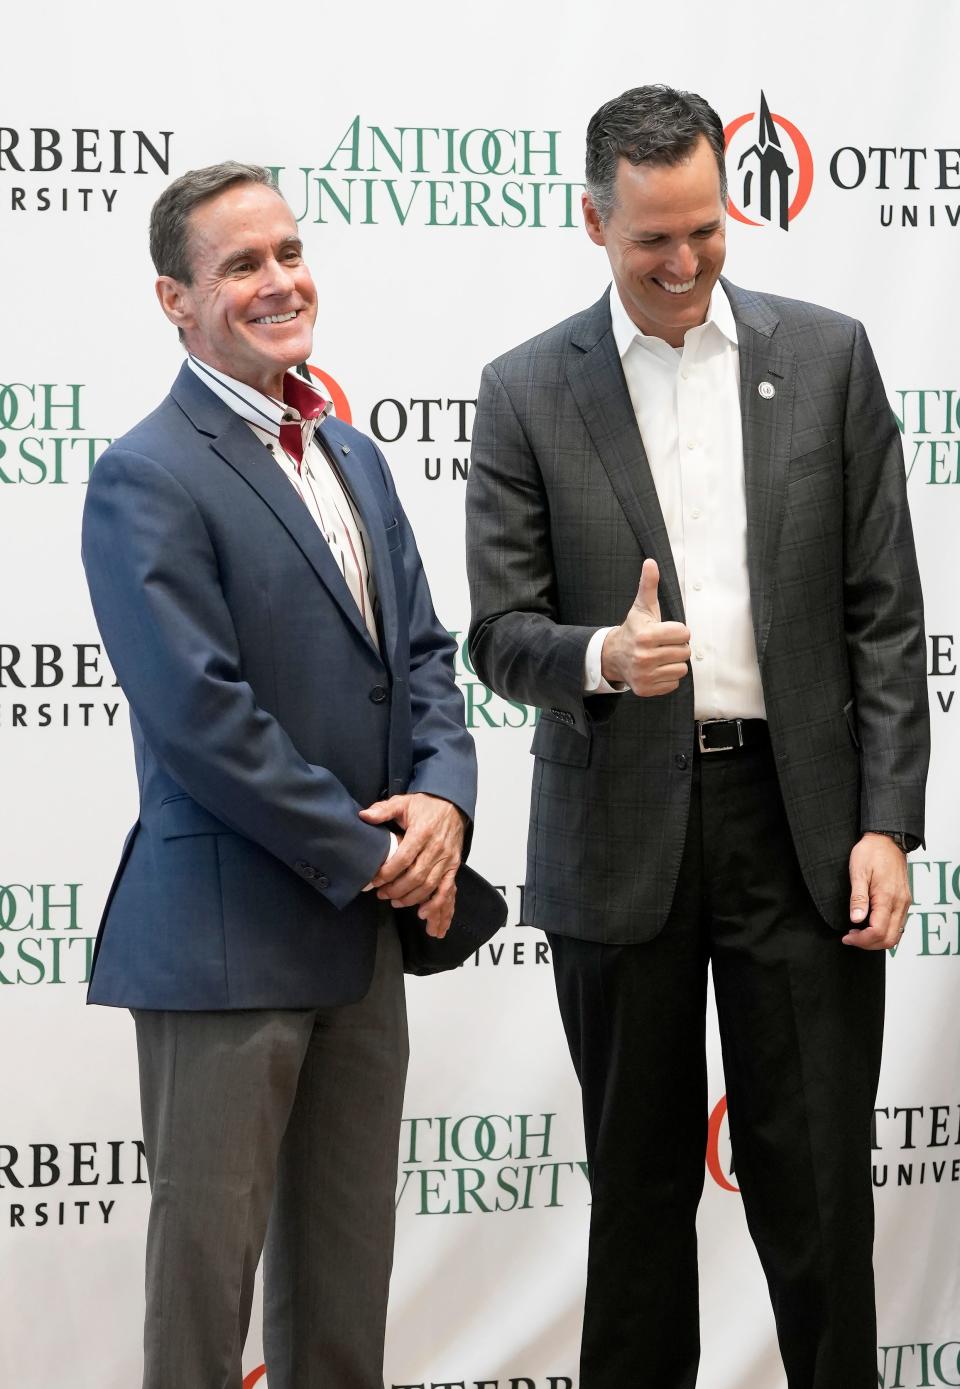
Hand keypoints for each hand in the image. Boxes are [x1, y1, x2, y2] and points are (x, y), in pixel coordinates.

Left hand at [359, 792, 465, 935]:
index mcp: (422, 832)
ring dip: (411, 898)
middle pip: (416, 876)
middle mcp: (437, 847)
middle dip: (397, 889)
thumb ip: (383, 810)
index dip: (388, 872)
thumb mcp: (403, 803)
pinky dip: (435, 903)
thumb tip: (363, 816)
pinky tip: (422, 912)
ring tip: (395, 901)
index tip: (375, 880)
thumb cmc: (426, 806)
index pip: (404, 858)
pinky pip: (446, 889)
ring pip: (429, 885)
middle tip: (382, 894)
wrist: (453, 805)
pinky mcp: (453, 866)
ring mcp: (447, 859)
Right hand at [601, 559, 690, 696]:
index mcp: (646, 635)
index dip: (678, 631)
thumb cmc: (633, 629)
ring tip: (660, 656)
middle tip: (662, 644)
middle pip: (685, 652)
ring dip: (674, 662)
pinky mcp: (646, 689)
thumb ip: (648, 585)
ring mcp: (645, 675)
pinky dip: (668, 677)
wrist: (613, 656)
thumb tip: (650, 562)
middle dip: (676, 647)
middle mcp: (644, 656)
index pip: (684, 633)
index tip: (665, 631)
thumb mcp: (641, 607)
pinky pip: (674, 684)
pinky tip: (656, 669)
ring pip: (681, 669)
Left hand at [842, 833, 911, 949]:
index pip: (878, 931)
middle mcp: (900, 903)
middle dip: (868, 944)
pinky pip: (898, 925)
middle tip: (850, 938)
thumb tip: (856, 920)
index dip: (861, 940)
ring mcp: (905, 903)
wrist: (888, 839)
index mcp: (888, 898)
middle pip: (889, 939)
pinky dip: (884, 931)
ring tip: (858, 933)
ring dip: (876, 939)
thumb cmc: (871, 852)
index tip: (846, 937)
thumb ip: (858, 898)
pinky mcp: (904, 901)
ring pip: (896, 935)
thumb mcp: (858, 872)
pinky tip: (869, 925)